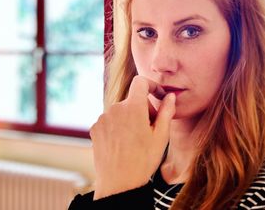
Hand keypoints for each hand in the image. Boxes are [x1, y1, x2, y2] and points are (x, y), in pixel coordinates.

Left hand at [91, 75, 175, 198]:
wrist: (119, 183)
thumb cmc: (143, 160)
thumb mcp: (161, 136)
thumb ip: (166, 112)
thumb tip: (170, 96)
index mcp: (133, 107)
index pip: (140, 82)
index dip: (151, 85)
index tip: (157, 95)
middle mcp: (114, 108)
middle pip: (132, 99)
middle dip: (143, 109)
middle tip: (149, 129)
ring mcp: (103, 118)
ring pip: (121, 111)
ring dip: (129, 118)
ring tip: (135, 140)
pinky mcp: (95, 128)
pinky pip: (110, 120)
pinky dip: (117, 126)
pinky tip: (122, 143)